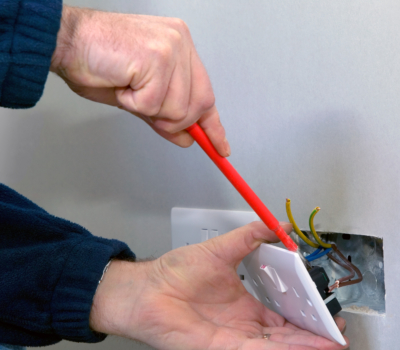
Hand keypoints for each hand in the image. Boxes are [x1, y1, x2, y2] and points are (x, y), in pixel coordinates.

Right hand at [50, 6, 229, 156]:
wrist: (66, 40)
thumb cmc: (98, 61)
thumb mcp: (139, 96)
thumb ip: (166, 116)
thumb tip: (187, 137)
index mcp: (181, 48)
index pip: (206, 94)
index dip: (213, 126)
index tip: (221, 147)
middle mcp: (181, 43)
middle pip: (199, 105)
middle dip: (174, 120)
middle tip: (146, 106)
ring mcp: (172, 48)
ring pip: (178, 110)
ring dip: (148, 110)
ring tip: (129, 87)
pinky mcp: (158, 57)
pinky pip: (154, 105)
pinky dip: (134, 103)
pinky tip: (123, 84)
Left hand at [89, 222, 348, 349]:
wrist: (145, 290)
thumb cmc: (174, 271)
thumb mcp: (221, 247)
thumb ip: (250, 235)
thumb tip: (279, 225)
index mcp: (244, 299)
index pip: (282, 308)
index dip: (303, 308)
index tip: (322, 304)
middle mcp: (243, 320)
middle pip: (286, 329)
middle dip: (312, 329)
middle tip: (336, 328)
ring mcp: (236, 335)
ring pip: (279, 342)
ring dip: (307, 342)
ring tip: (332, 341)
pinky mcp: (227, 347)